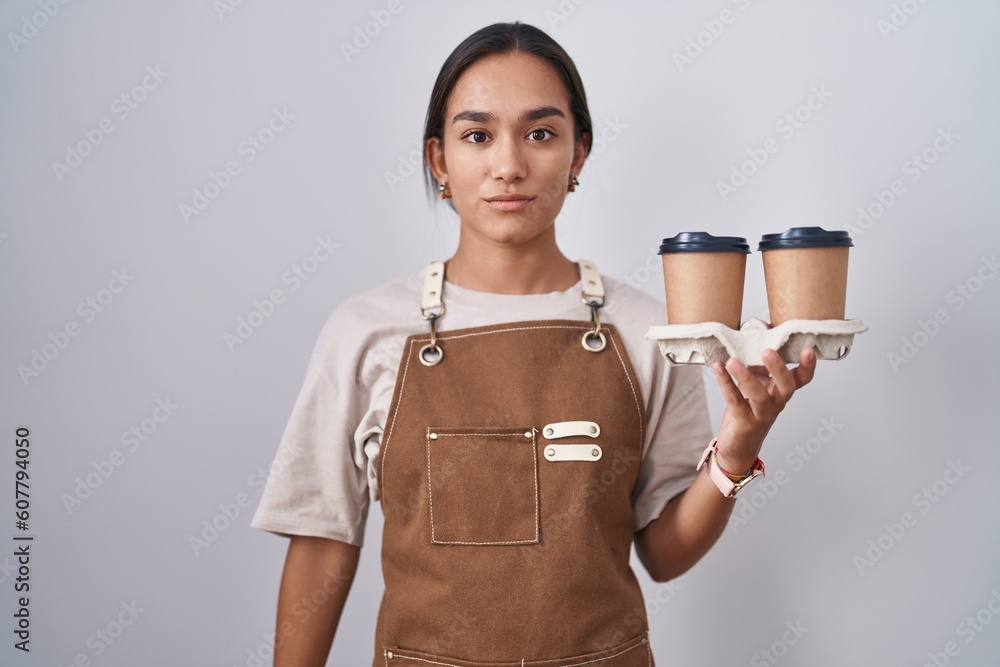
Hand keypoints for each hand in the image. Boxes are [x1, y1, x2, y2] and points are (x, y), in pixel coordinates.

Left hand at [711, 347, 816, 474]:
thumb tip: (757, 336)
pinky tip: (718, 369)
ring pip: (759, 396)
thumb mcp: (756, 384)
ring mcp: (761, 414)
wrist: (738, 446)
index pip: (801, 379)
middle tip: (768, 351)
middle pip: (786, 387)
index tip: (809, 349)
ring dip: (745, 377)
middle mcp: (776, 403)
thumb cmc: (748, 410)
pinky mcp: (744, 421)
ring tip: (732, 361)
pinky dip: (725, 383)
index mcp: (781, 392)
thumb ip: (757, 366)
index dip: (808, 366)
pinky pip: (735, 401)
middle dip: (779, 369)